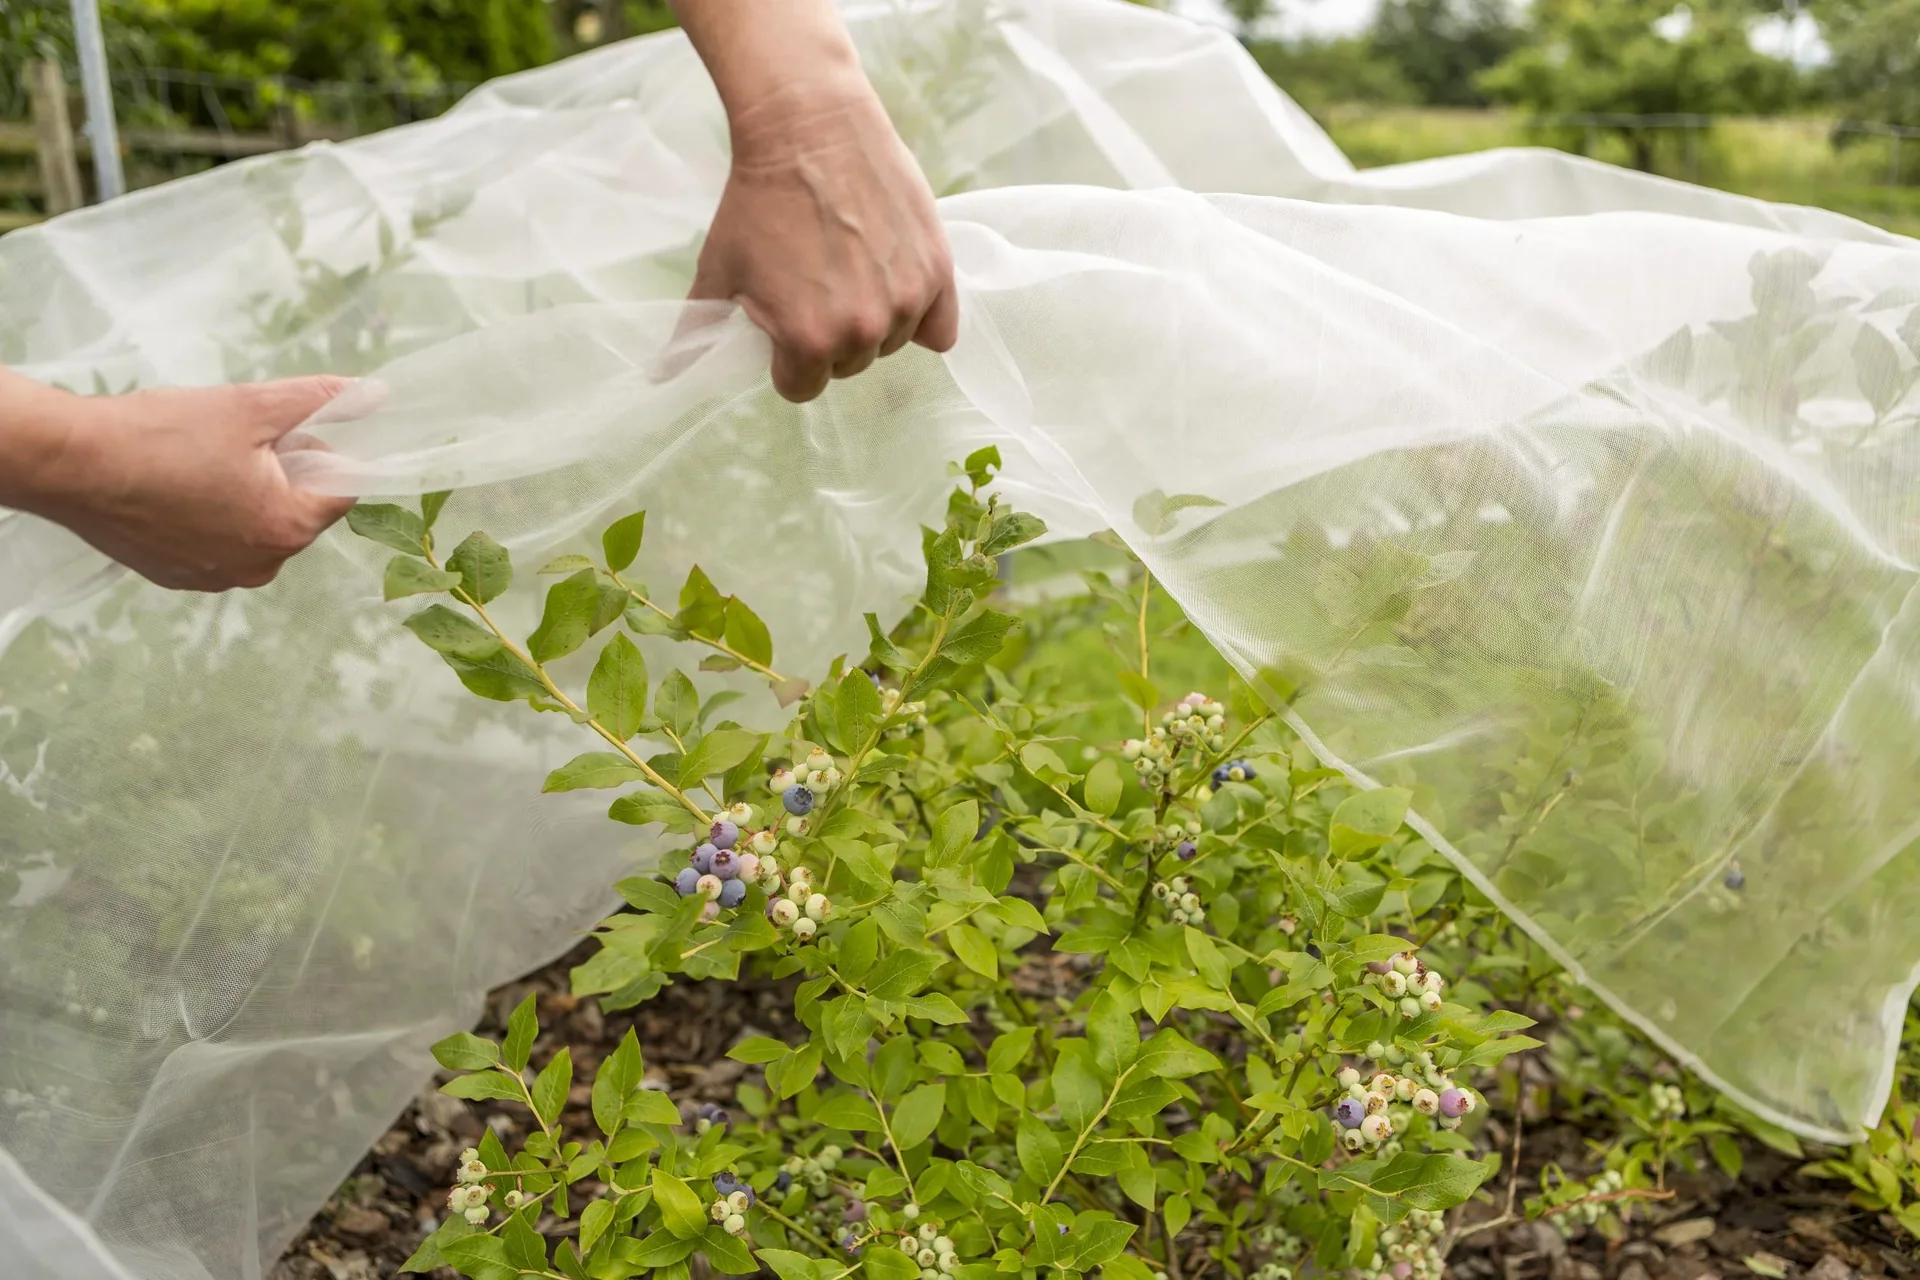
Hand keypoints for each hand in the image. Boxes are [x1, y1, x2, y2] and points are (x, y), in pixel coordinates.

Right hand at [18, 377, 358, 591]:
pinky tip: (178, 486)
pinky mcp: (179, 577)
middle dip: (281, 473)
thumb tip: (373, 395)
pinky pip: (218, 543)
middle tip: (235, 441)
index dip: (319, 451)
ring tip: (201, 462)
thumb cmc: (162, 435)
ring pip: (257, 526)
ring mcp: (217, 578)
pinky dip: (210, 515)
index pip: (341, 490)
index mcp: (287, 530)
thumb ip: (318, 402)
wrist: (72, 464)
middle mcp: (260, 567)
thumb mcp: (251, 407)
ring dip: (245, 494)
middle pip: (299, 510)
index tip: (283, 431)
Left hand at [689, 73, 959, 402]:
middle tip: (816, 282)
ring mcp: (905, 300)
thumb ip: (698, 332)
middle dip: (830, 336)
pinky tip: (895, 283)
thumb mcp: (719, 270)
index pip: (802, 387)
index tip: (784, 316)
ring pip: (891, 344)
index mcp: (808, 341)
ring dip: (874, 321)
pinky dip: (923, 316)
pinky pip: (941, 329)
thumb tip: (663, 376)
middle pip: (849, 365)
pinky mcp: (936, 271)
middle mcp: (862, 329)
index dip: (787, 355)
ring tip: (851, 267)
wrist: (809, 127)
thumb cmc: (758, 198)